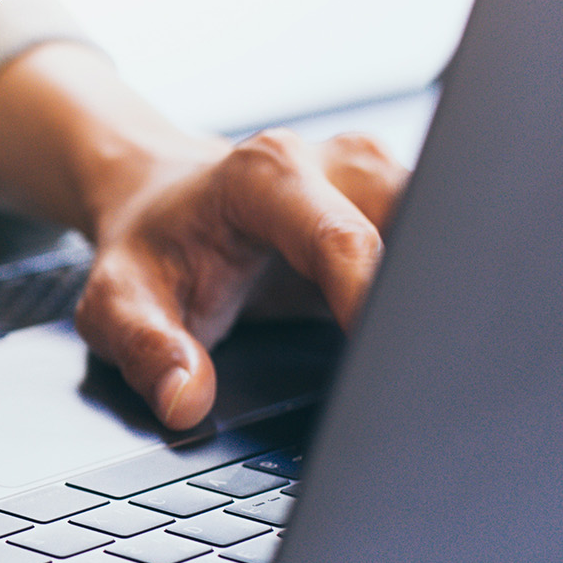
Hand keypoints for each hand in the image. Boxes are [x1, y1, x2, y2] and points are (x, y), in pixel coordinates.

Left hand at [0, 42, 406, 429]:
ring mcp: (372, 179)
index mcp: (266, 175)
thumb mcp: (118, 304)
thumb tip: (186, 399)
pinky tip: (426, 339)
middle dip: (424, 296)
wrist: (159, 204)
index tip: (386, 363)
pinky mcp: (396, 204)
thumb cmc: (149, 252)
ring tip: (429, 361)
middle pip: (416, 223)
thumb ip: (149, 350)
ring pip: (444, 230)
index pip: (343, 238)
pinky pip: (439, 243)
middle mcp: (331, 164)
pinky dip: (436, 290)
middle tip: (421, 373)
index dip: (372, 298)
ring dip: (438, 294)